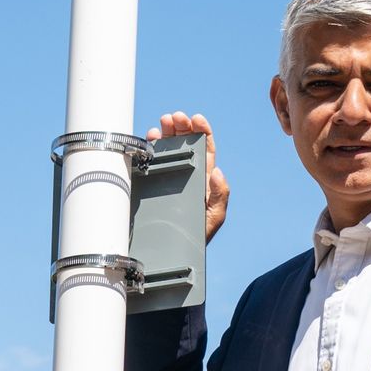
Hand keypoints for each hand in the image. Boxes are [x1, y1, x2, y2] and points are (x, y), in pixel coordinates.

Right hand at [146, 111, 229, 243]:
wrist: (171, 253)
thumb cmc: (196, 236)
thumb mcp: (214, 217)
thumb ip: (220, 196)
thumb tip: (218, 172)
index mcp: (203, 179)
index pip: (206, 149)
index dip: (203, 132)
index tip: (197, 118)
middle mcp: (186, 174)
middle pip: (185, 142)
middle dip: (182, 127)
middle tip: (176, 117)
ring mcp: (168, 177)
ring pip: (168, 147)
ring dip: (166, 132)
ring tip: (163, 123)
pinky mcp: (152, 183)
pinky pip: (150, 160)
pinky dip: (150, 147)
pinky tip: (150, 138)